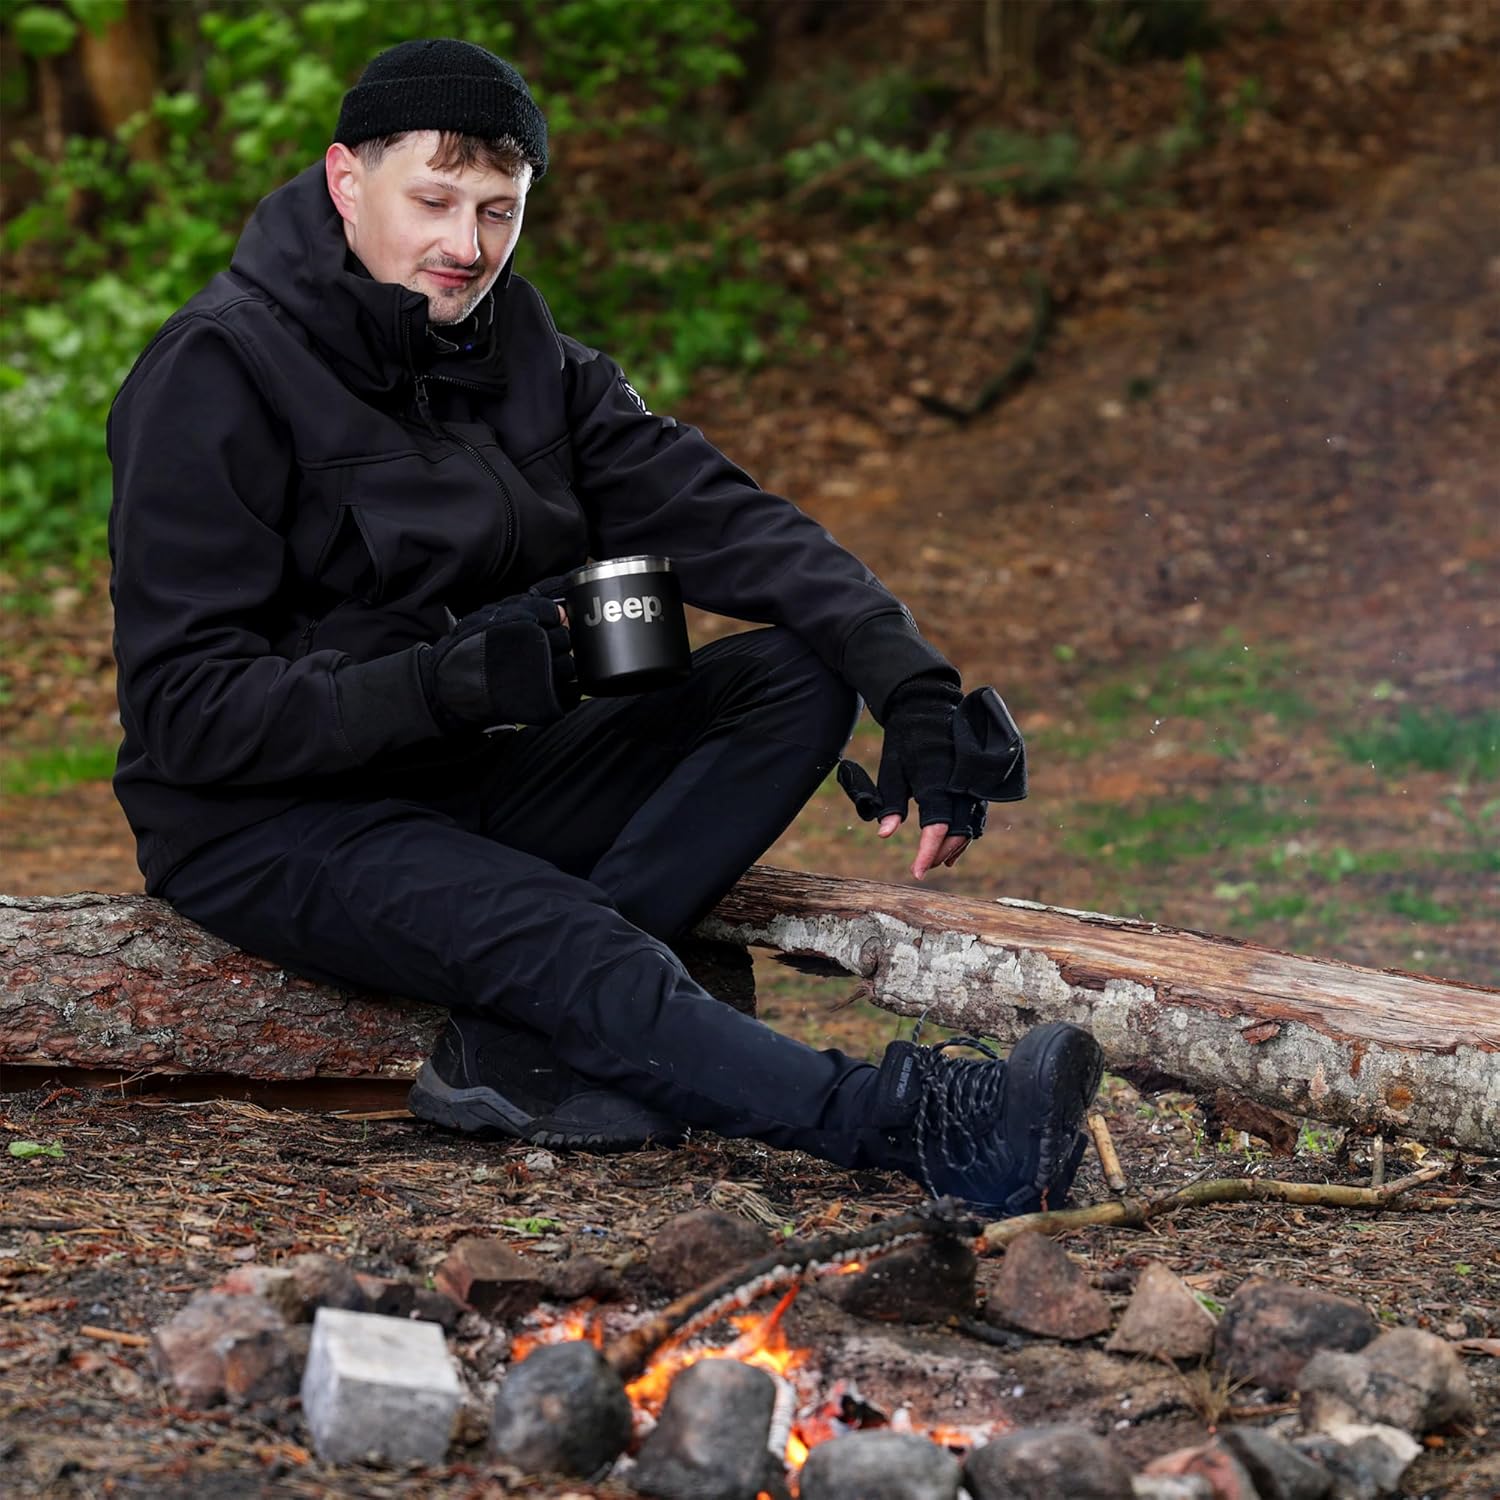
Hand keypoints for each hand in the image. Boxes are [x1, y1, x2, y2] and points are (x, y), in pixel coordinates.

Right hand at [419, 594, 578, 729]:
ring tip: (537, 672)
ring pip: (571, 666)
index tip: (538, 628)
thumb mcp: (492, 616)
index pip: (555, 616)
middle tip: (535, 652)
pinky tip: (548, 688)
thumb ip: (529, 608)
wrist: (453, 687)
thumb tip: (562, 612)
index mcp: (525, 625)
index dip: (548, 621)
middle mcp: (539, 650)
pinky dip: (566, 690)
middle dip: (554, 643)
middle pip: (565, 640)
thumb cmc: (469, 650)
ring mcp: (545, 680)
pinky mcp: (548, 704)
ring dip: (560, 667)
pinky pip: (573, 694)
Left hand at [838, 681, 1026, 879]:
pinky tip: (955, 845)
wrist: (926, 706)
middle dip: (940, 853)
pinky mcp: (976, 779)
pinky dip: (967, 831)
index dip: (926, 853)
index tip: (916, 873)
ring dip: (956, 846)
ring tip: (940, 861)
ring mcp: (971, 781)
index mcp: (935, 781)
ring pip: (971, 825)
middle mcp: (959, 784)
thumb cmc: (904, 739)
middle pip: (957, 831)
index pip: (935, 828)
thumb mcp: (891, 769)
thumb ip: (889, 803)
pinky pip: (976, 812)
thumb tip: (884, 835)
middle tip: (923, 867)